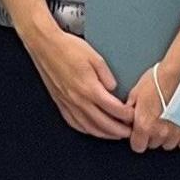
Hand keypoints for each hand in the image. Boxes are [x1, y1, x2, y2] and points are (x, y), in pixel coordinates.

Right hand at [23, 20, 134, 140]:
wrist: (44, 46)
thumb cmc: (68, 48)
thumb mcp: (95, 57)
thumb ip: (107, 76)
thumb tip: (114, 89)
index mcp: (89, 88)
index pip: (114, 109)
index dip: (127, 116)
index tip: (135, 116)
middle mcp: (78, 100)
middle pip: (103, 123)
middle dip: (119, 131)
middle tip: (130, 132)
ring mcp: (68, 104)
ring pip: (89, 127)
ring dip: (104, 134)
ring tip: (115, 134)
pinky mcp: (60, 103)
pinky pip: (74, 123)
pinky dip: (86, 130)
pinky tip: (93, 129)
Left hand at [125, 55, 179, 152]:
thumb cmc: (160, 79)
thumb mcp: (136, 93)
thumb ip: (130, 110)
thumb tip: (127, 118)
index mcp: (144, 125)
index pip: (137, 147)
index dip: (137, 139)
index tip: (139, 134)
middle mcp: (160, 132)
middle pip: (153, 145)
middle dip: (151, 136)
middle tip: (154, 122)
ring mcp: (176, 132)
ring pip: (168, 145)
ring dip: (166, 137)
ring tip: (167, 121)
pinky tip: (178, 125)